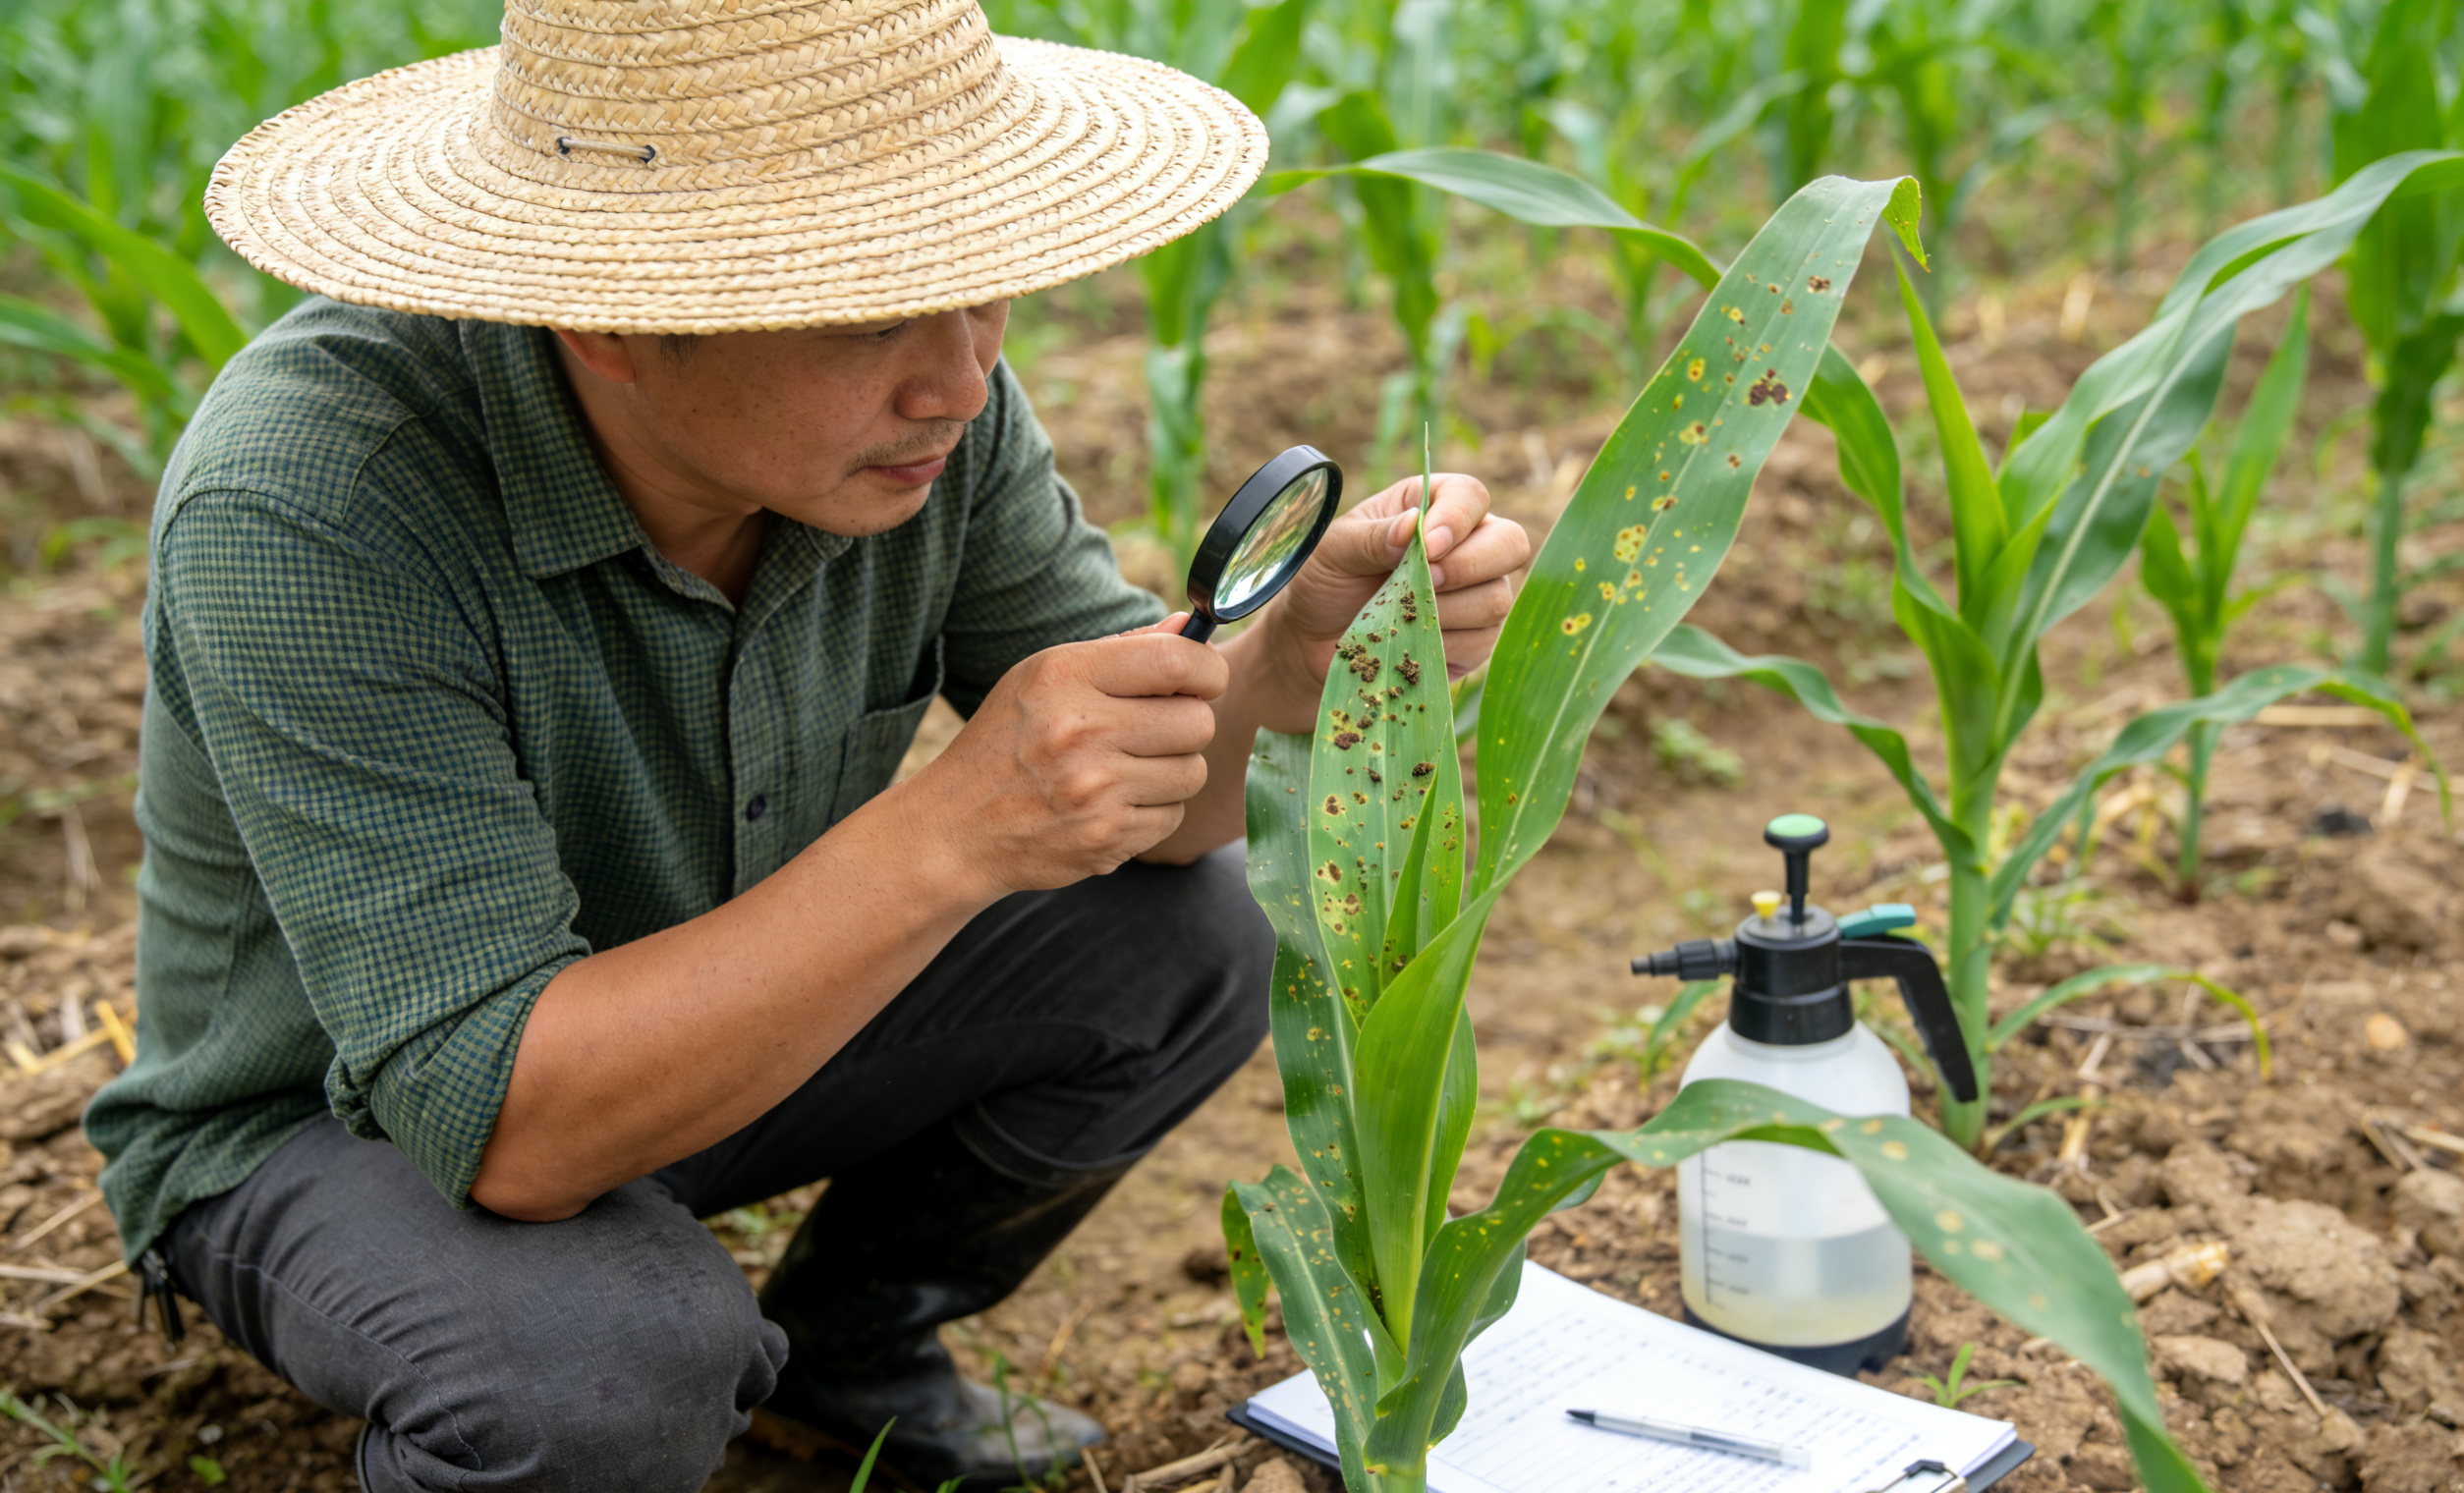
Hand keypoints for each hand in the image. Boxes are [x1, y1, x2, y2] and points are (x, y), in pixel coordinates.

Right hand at [898, 623, 1224, 896]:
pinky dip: (1154, 810)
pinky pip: (1173, 816)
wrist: (957, 829)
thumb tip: (1186, 628)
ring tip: (1130, 767)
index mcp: (1065, 677)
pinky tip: (1115, 803)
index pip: (1176, 662)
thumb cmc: (1006, 742)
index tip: (1204, 678)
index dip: (1208, 669)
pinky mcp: (1106, 839)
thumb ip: (1120, 651)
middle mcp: (1080, 731)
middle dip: (1189, 722)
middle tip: (1159, 727)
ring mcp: (1095, 791)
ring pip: (1192, 772)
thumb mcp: (1043, 677)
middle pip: (1197, 721)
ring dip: (1172, 769)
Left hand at [1254, 473, 1527, 725]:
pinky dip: (1443, 645)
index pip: (1471, 497)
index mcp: (1433, 505)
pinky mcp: (1476, 640)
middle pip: (1511, 544)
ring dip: (1447, 612)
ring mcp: (1479, 593)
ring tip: (1401, 615)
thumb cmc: (1325, 580)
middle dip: (1468, 567)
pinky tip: (1410, 642)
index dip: (1458, 519)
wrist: (1314, 640)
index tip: (1428, 545)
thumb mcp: (1333, 550)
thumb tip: (1412, 527)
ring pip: (1497, 599)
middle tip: (1423, 583)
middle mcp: (1469, 544)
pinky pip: (1482, 643)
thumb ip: (1371, 537)